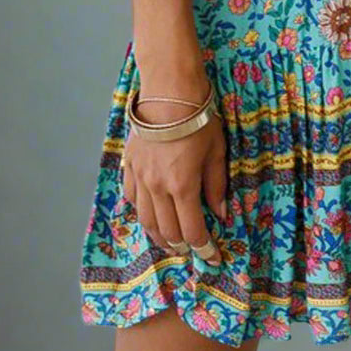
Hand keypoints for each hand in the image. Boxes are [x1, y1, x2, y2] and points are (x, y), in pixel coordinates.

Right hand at [122, 82, 228, 267]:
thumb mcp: (216, 151)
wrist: (169, 92)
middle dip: (182, 246)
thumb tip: (220, 213)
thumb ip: (216, 185)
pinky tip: (150, 217)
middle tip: (193, 251)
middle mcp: (157, 188)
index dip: (203, 248)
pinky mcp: (130, 167)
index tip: (213, 257)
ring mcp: (140, 178)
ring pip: (146, 221)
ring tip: (172, 243)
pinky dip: (142, 214)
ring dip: (160, 237)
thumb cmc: (198, 119)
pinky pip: (132, 200)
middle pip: (167, 231)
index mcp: (182, 186)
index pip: (192, 230)